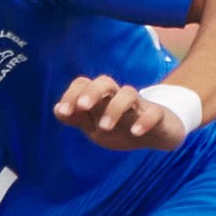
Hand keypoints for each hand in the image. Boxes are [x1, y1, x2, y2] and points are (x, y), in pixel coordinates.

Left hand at [54, 75, 188, 149]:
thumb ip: (77, 119)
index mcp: (102, 99)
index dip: (72, 94)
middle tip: (82, 107)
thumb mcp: (95, 127)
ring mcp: (139, 105)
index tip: (64, 112)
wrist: (157, 135)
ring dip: (115, 108)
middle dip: (92, 92)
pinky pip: (154, 113)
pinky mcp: (157, 115)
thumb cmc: (122, 128)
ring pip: (128, 93)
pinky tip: (136, 133)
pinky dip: (145, 121)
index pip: (84, 84)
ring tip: (105, 128)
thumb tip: (57, 109)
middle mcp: (118, 97)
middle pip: (105, 81)